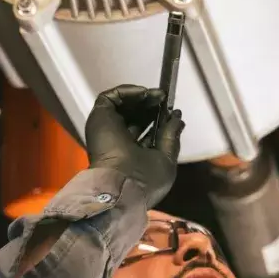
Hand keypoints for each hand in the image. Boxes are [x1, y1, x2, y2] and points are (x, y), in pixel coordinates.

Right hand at [84, 85, 183, 207]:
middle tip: (164, 99)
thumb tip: (177, 118)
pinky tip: (144, 94)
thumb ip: (171, 138)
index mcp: (133, 154)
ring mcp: (109, 128)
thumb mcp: (166, 160)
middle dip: (151, 106)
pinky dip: (128, 91)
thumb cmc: (145, 180)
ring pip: (125, 105)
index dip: (159, 119)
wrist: (121, 185)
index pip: (146, 131)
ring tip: (158, 95)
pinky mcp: (100, 117)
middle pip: (135, 115)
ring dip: (143, 97)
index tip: (172, 111)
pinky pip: (112, 97)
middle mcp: (119, 140)